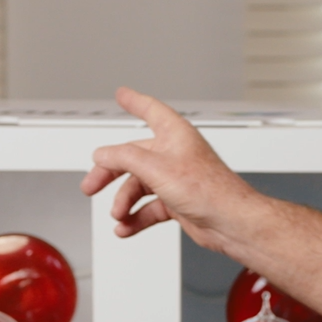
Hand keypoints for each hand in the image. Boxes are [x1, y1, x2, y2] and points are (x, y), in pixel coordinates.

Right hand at [80, 87, 256, 253]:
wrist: (230, 222)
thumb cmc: (209, 190)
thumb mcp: (156, 168)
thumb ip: (124, 158)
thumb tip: (103, 153)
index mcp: (175, 135)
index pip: (151, 110)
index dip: (135, 101)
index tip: (122, 95)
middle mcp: (175, 154)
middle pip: (133, 156)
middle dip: (110, 172)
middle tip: (91, 184)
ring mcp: (176, 179)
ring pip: (139, 186)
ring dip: (124, 201)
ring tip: (117, 214)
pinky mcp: (178, 201)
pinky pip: (149, 207)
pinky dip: (136, 217)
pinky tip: (126, 226)